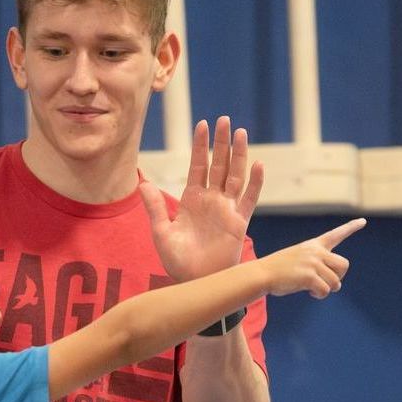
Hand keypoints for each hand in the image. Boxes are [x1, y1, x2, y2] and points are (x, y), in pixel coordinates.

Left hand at [140, 116, 264, 280]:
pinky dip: (255, 183)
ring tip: (240, 133)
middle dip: (220, 142)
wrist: (195, 282)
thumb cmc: (177, 261)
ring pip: (235, 175)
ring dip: (238, 155)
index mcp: (192, 199)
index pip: (198, 165)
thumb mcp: (161, 232)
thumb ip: (155, 207)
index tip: (201, 124)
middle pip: (219, 164)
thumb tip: (142, 183)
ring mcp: (227, 209)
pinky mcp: (239, 222)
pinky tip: (258, 165)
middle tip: (223, 119)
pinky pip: (249, 199)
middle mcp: (211, 200)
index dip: (200, 146)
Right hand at [264, 218, 366, 297]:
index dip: (350, 228)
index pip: (336, 234)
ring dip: (327, 289)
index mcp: (313, 246)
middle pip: (344, 265)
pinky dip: (320, 295)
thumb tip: (334, 284)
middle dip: (338, 277)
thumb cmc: (278, 271)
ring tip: (313, 289)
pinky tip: (311, 293)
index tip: (363, 221)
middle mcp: (315, 252)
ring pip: (335, 281)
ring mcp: (312, 263)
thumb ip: (316, 265)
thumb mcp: (298, 260)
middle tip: (326, 283)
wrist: (261, 274)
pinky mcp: (309, 276)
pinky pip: (325, 290)